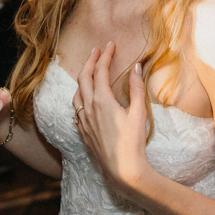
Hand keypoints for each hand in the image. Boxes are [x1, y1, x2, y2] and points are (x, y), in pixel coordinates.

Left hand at [72, 43, 150, 198]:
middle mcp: (88, 108)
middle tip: (98, 51)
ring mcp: (83, 121)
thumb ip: (137, 88)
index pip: (100, 71)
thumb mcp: (139, 112)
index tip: (110, 45)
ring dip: (82, 79)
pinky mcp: (83, 132)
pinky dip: (80, 97)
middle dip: (90, 61)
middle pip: (83, 78)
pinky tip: (85, 99)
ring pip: (76, 93)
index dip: (105, 56)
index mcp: (102, 100)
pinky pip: (76, 109)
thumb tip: (137, 67)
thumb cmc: (133, 141)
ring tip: (90, 72)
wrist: (123, 170)